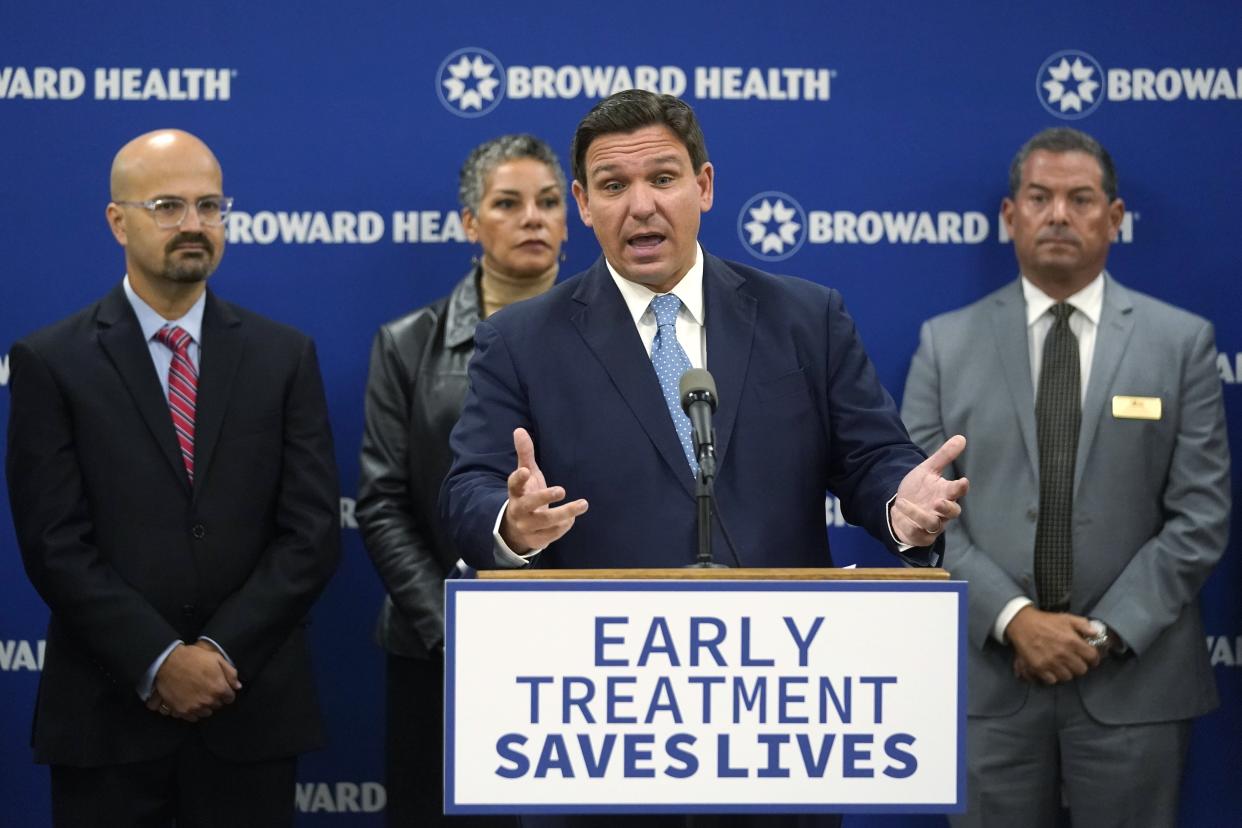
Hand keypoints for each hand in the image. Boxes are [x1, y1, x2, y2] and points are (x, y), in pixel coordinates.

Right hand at [153, 641, 241, 721]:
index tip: (221, 687)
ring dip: (205, 706)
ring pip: (206, 712)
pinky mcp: (182, 710)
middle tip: (207, 688)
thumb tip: (237, 686)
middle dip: (215, 698)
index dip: (226, 692)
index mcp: (219, 688)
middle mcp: (208, 700)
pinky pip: (193, 717)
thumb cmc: (193, 658)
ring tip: (199, 695)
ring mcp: (194, 707)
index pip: (229, 698)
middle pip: (217, 705)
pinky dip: (193, 711)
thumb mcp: (217, 659)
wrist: (168, 662)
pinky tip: (191, 702)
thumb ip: (230, 673)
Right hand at [499, 428, 587, 554]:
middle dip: (544, 497)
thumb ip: (525, 454)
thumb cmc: (525, 494)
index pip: (514, 484)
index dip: (519, 478)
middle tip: (561, 490)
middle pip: (529, 504)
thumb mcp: (526, 474)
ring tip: (583, 504)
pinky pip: (553, 533)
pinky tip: (572, 517)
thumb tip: (519, 429)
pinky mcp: (536, 539)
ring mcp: (527, 526)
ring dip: (565, 513)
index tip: (526, 471)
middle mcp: (519, 510)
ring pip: (545, 521)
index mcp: (516, 492)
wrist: (516, 529)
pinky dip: (565, 525)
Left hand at [891, 434, 968, 546]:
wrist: (901, 507)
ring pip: (933, 524)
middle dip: (947, 508)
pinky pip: (917, 534)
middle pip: (953, 513)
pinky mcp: (921, 535)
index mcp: (946, 493)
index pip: (958, 491)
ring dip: (919, 515)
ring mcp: (932, 525)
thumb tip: (961, 437)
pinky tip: (897, 513)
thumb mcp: (928, 469)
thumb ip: (944, 456)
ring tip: (903, 503)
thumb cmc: (920, 489)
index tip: (963, 481)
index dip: (961, 488)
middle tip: (938, 501)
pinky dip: (907, 525)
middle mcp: (942, 511)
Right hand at [1006, 606, 1100, 683]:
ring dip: (1067, 671)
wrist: (1022, 623)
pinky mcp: (1039, 668)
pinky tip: (1052, 668)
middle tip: (1075, 661)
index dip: (1094, 659)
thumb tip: (1097, 633)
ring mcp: (1051, 662)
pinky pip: (1052, 680)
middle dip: (1080, 665)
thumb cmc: (1046, 621)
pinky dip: (1053, 676)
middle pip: (1081, 670)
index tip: (1091, 659)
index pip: (1092, 657)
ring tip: (1063, 665)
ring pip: (1068, 677)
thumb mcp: (1067, 618)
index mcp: (1072, 641)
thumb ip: (1084, 625)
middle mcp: (1063, 654)